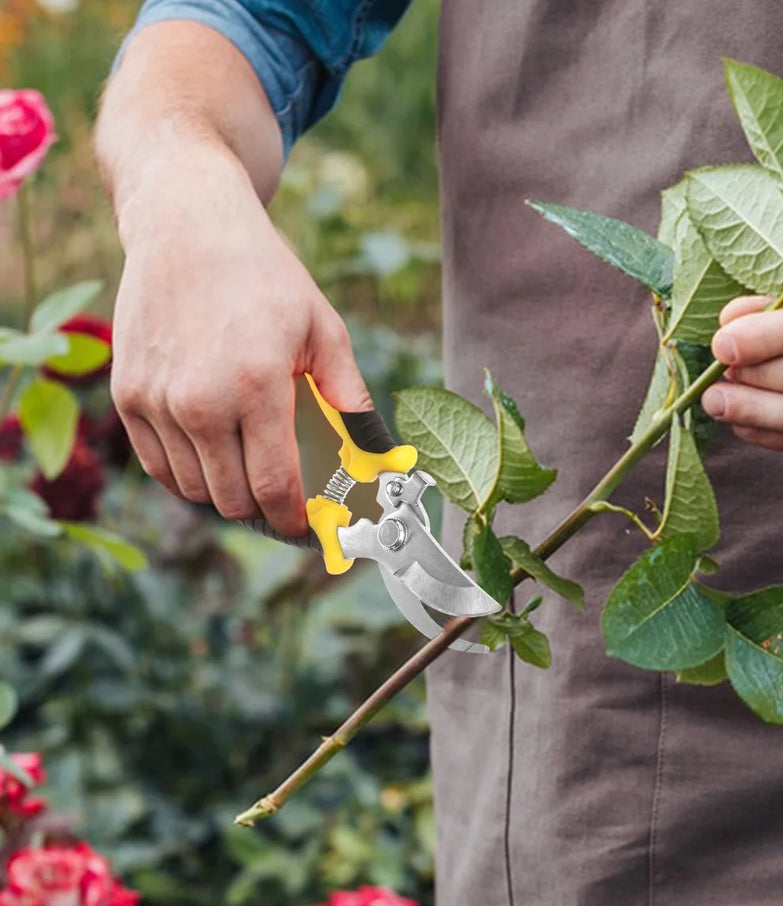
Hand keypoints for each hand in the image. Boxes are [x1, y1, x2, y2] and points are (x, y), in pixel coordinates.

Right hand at [110, 150, 370, 535]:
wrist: (185, 224)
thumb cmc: (263, 275)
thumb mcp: (322, 327)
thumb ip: (348, 395)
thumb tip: (377, 451)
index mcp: (256, 388)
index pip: (274, 488)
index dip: (293, 520)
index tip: (305, 527)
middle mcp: (200, 402)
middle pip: (233, 500)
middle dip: (263, 510)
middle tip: (280, 499)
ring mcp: (157, 401)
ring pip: (194, 489)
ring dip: (224, 492)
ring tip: (246, 469)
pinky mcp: (128, 396)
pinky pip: (159, 467)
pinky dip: (185, 474)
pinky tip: (210, 458)